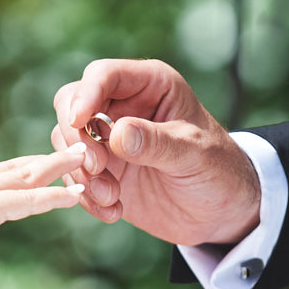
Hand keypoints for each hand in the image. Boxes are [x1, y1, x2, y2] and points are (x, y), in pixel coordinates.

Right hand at [0, 144, 86, 281]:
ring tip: (83, 157)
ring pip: (28, 177)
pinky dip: (54, 198)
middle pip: (14, 170)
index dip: (11, 172)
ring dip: (58, 168)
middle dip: (41, 162)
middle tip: (64, 151)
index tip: (28, 165)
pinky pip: (29, 201)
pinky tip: (76, 195)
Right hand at [50, 59, 259, 245]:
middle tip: (96, 168)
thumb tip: (116, 134)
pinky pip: (75, 176)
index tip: (79, 122)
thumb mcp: (195, 154)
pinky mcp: (103, 170)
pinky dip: (86, 196)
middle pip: (71, 104)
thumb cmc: (219, 170)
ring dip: (81, 173)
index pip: (103, 75)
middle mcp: (123, 106)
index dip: (85, 95)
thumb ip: (157, 143)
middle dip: (75, 137)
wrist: (221, 212)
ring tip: (112, 198)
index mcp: (150, 85)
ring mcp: (109, 138)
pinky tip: (113, 211)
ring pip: (67, 142)